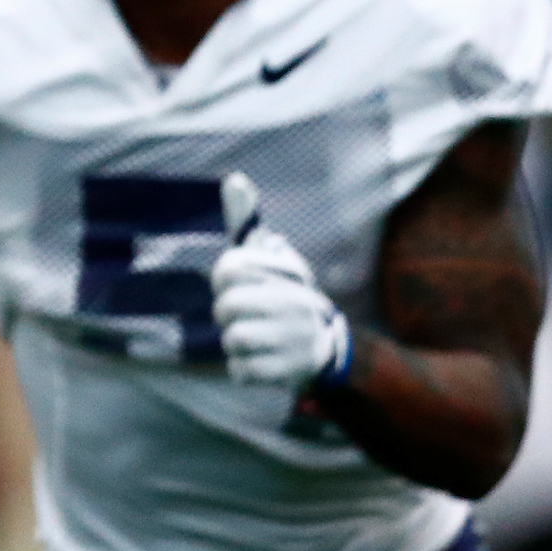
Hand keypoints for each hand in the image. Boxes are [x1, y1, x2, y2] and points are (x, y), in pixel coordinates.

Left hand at [213, 171, 350, 388]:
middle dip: (226, 314)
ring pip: (232, 341)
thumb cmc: (284, 295)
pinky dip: (243, 369)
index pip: (227, 269)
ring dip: (234, 343)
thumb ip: (247, 221)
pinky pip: (241, 371)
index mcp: (286, 273)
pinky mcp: (290, 372)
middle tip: (244, 315)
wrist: (327, 347)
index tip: (239, 284)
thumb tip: (234, 178)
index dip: (224, 279)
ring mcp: (293, 339)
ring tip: (255, 338)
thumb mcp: (271, 257)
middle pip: (225, 308)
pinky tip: (261, 360)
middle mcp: (292, 304)